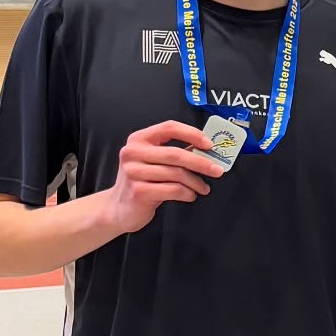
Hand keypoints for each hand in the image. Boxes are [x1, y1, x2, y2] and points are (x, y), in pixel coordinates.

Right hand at [101, 120, 225, 234]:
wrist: (119, 208)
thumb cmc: (142, 182)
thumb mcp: (153, 162)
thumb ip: (175, 153)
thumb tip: (206, 150)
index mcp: (138, 139)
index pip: (169, 128)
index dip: (192, 134)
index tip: (209, 144)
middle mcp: (132, 153)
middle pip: (175, 154)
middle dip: (201, 163)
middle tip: (217, 170)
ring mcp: (134, 172)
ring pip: (176, 174)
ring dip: (196, 182)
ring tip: (203, 188)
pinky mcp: (139, 192)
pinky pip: (173, 190)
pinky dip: (187, 193)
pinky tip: (190, 195)